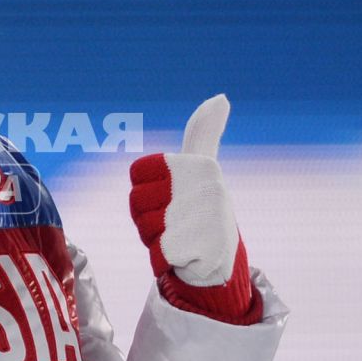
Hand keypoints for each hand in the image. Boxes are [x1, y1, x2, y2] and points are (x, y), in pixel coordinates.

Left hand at [129, 94, 240, 287]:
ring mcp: (200, 219)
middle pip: (137, 201)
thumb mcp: (203, 167)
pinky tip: (184, 258)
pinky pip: (156, 255)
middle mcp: (203, 187)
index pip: (138, 172)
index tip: (168, 198)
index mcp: (198, 165)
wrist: (224, 262)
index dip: (146, 190)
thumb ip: (204, 132)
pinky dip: (163, 261)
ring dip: (155, 239)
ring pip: (144, 228)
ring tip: (180, 239)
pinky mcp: (194, 249)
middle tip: (175, 224)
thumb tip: (221, 98)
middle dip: (147, 218)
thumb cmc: (205, 210)